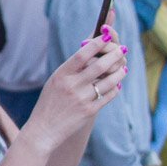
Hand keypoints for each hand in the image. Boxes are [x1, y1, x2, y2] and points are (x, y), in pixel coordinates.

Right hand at [20, 26, 127, 151]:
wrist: (43, 129)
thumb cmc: (49, 102)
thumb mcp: (55, 82)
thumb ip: (71, 69)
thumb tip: (91, 52)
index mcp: (61, 75)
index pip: (82, 54)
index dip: (96, 43)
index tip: (106, 36)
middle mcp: (71, 85)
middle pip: (99, 65)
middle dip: (114, 55)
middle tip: (122, 49)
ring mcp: (81, 99)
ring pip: (108, 81)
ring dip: (119, 72)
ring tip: (123, 67)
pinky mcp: (89, 111)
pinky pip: (108, 96)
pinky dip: (115, 88)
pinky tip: (117, 84)